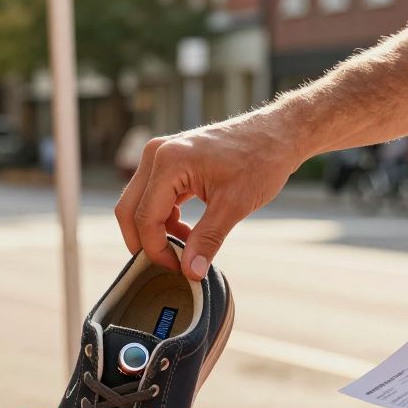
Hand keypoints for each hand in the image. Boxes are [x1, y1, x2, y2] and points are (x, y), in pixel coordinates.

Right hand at [114, 108, 304, 279]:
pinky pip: (153, 196)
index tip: (178, 269)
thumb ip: (207, 240)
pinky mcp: (169, 161)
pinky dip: (164, 219)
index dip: (156, 250)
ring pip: (139, 204)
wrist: (277, 134)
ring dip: (156, 231)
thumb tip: (190, 273)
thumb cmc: (260, 161)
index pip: (144, 218)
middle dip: (146, 243)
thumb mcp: (234, 206)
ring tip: (186, 248)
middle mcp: (156, 154)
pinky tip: (188, 232)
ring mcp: (161, 155)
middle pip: (129, 210)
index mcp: (168, 162)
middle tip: (171, 265)